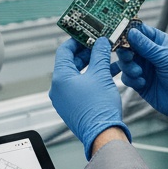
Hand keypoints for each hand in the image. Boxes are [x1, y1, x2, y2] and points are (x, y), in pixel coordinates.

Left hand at [50, 38, 130, 158]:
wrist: (104, 135)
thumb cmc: (99, 108)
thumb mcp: (101, 74)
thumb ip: (100, 54)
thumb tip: (101, 42)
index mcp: (60, 78)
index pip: (64, 50)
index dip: (77, 39)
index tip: (87, 33)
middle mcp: (58, 89)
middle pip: (72, 62)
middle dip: (88, 52)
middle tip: (101, 44)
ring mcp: (65, 99)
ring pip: (79, 74)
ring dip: (93, 64)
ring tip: (108, 56)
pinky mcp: (74, 106)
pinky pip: (82, 86)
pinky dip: (93, 77)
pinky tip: (109, 72)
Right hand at [117, 23, 167, 134]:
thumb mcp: (166, 58)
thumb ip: (146, 46)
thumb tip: (131, 32)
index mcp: (159, 42)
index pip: (140, 31)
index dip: (129, 31)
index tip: (119, 34)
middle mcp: (149, 53)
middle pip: (128, 46)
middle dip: (125, 52)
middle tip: (128, 57)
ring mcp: (144, 68)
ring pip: (125, 62)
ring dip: (128, 67)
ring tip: (139, 73)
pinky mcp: (140, 82)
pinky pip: (127, 77)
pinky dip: (131, 79)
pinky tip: (142, 83)